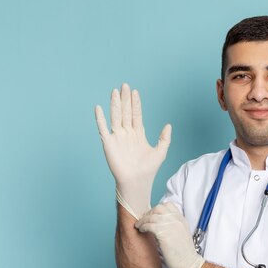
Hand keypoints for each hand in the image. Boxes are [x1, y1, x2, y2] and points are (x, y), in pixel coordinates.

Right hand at [95, 84, 171, 218]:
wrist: (137, 182)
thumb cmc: (148, 170)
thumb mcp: (161, 152)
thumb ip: (165, 138)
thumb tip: (168, 125)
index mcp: (138, 133)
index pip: (136, 114)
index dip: (136, 103)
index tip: (135, 91)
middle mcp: (127, 133)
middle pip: (126, 112)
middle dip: (125, 99)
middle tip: (125, 85)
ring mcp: (117, 137)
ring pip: (116, 116)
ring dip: (115, 104)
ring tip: (115, 91)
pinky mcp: (109, 143)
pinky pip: (103, 128)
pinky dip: (100, 118)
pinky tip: (98, 108)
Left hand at [135, 203, 204, 267]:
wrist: (189, 265)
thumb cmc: (183, 254)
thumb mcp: (181, 235)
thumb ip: (173, 227)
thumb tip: (158, 224)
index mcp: (182, 220)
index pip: (168, 205)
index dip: (157, 209)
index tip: (151, 216)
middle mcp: (177, 220)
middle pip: (159, 208)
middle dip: (149, 213)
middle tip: (143, 220)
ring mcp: (171, 226)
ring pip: (152, 216)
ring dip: (143, 220)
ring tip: (139, 226)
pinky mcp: (164, 233)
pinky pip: (149, 225)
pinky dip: (143, 226)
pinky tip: (141, 230)